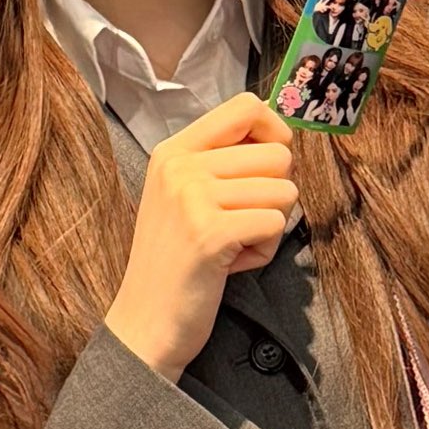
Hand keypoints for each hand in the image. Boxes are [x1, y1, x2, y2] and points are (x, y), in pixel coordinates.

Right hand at [102, 93, 302, 381]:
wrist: (145, 322)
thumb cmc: (176, 261)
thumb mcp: (185, 196)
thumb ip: (222, 162)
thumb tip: (281, 135)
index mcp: (174, 151)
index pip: (246, 107)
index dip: (275, 133)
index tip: (267, 166)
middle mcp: (180, 166)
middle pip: (278, 154)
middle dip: (273, 194)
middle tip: (238, 223)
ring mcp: (192, 198)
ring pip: (284, 191)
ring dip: (269, 226)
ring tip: (231, 246)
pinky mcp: (210, 233)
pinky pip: (276, 225)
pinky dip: (264, 251)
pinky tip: (231, 264)